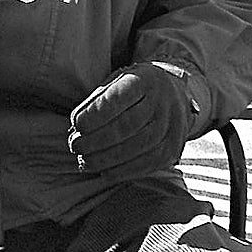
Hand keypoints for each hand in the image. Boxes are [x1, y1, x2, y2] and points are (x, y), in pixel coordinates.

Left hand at [68, 63, 198, 177]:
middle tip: (75, 146)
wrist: (176, 95)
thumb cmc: (134, 90)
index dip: (95, 113)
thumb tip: (76, 126)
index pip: (119, 97)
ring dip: (107, 158)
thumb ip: (97, 100)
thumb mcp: (117, 81)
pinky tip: (104, 171)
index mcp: (145, 80)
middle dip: (97, 139)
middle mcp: (162, 102)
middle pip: (128, 125)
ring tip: (85, 160)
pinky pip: (148, 163)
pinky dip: (123, 170)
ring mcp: (172, 127)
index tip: (76, 124)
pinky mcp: (174, 149)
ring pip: (138, 146)